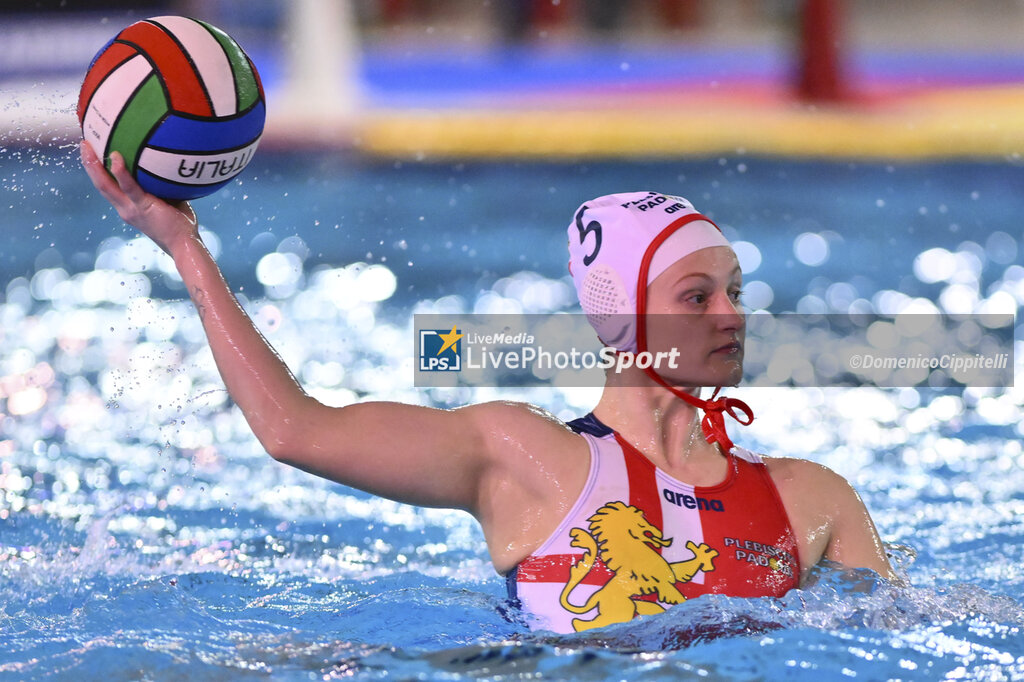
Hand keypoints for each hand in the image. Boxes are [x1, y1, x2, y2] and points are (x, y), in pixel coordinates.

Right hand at [79, 141, 198, 254]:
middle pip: (100, 184)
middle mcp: (125, 208)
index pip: (109, 186)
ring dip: (94, 165)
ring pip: (105, 185)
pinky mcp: (143, 207)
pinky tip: (116, 157)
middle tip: (84, 143)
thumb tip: (167, 161)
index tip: (93, 152)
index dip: (99, 171)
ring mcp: (132, 209)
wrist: (184, 243)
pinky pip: (129, 187)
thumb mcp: (166, 199)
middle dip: (89, 164)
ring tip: (88, 146)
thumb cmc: (180, 222)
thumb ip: (160, 185)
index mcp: (128, 206)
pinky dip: (120, 172)